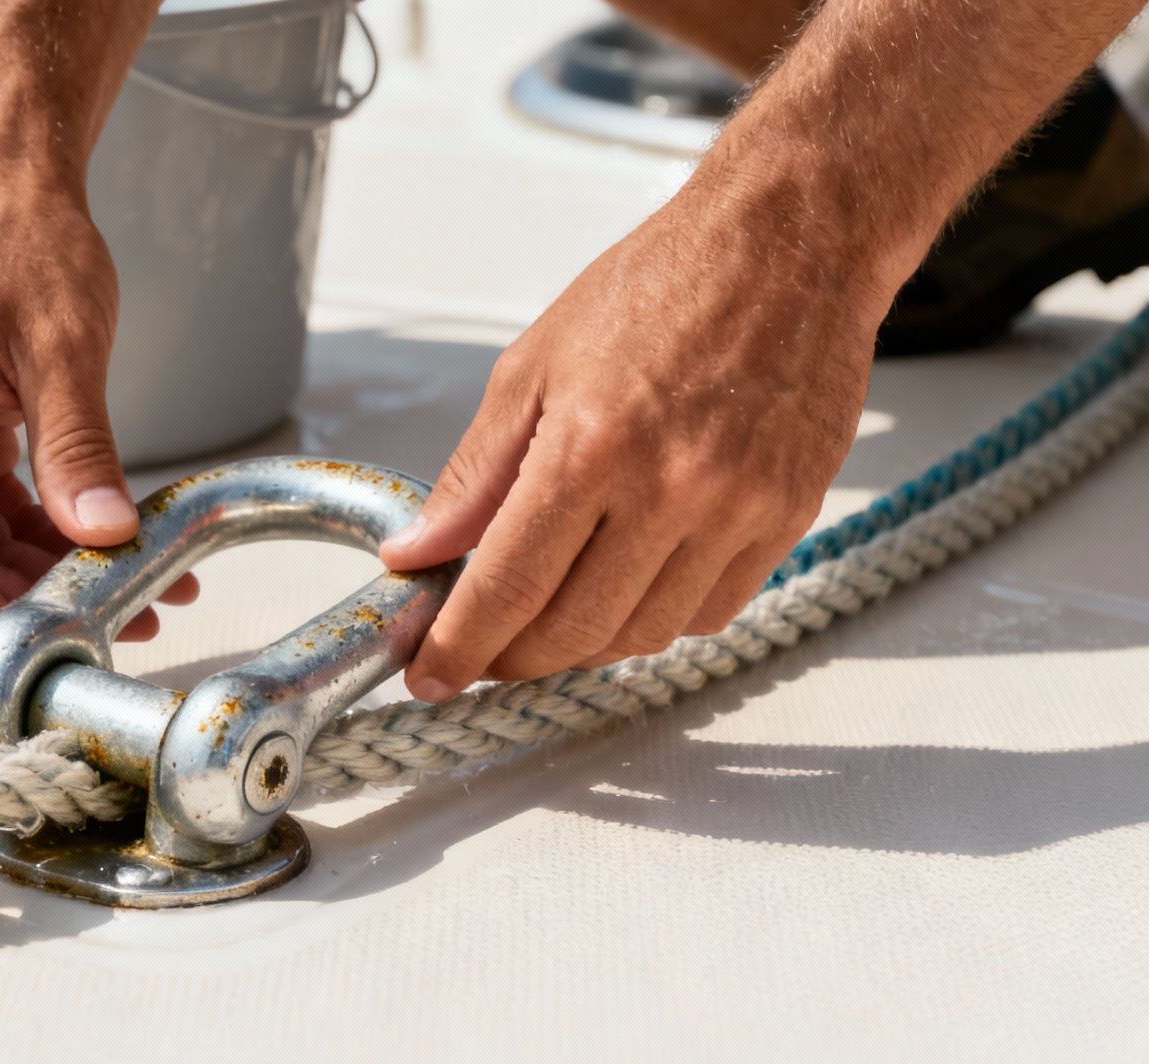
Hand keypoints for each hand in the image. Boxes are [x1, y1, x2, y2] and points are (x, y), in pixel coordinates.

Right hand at [0, 173, 194, 638]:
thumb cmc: (17, 235)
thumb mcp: (64, 345)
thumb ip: (79, 447)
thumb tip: (102, 533)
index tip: (30, 650)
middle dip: (9, 603)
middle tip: (95, 630)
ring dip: (25, 575)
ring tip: (118, 594)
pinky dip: (25, 535)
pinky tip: (90, 550)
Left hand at [379, 191, 889, 699]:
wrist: (791, 243)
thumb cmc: (658, 286)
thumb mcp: (533, 365)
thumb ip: (475, 474)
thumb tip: (417, 552)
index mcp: (591, 444)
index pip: (508, 587)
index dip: (460, 647)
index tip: (430, 675)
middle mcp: (670, 488)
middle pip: (573, 630)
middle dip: (513, 657)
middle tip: (481, 649)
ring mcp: (737, 509)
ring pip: (641, 634)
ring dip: (582, 645)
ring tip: (547, 616)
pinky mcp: (787, 517)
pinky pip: (709, 612)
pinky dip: (655, 618)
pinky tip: (625, 585)